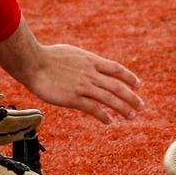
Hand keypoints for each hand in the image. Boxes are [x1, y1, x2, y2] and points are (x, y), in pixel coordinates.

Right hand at [21, 44, 143, 123]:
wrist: (33, 63)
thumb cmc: (48, 56)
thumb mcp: (72, 53)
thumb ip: (84, 60)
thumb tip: (91, 63)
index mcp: (91, 61)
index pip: (116, 69)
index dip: (129, 77)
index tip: (138, 84)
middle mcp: (91, 74)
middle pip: (117, 86)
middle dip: (131, 97)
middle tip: (141, 106)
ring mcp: (83, 86)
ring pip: (109, 99)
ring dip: (122, 108)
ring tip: (131, 116)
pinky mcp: (73, 98)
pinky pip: (93, 108)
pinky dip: (103, 115)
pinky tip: (109, 121)